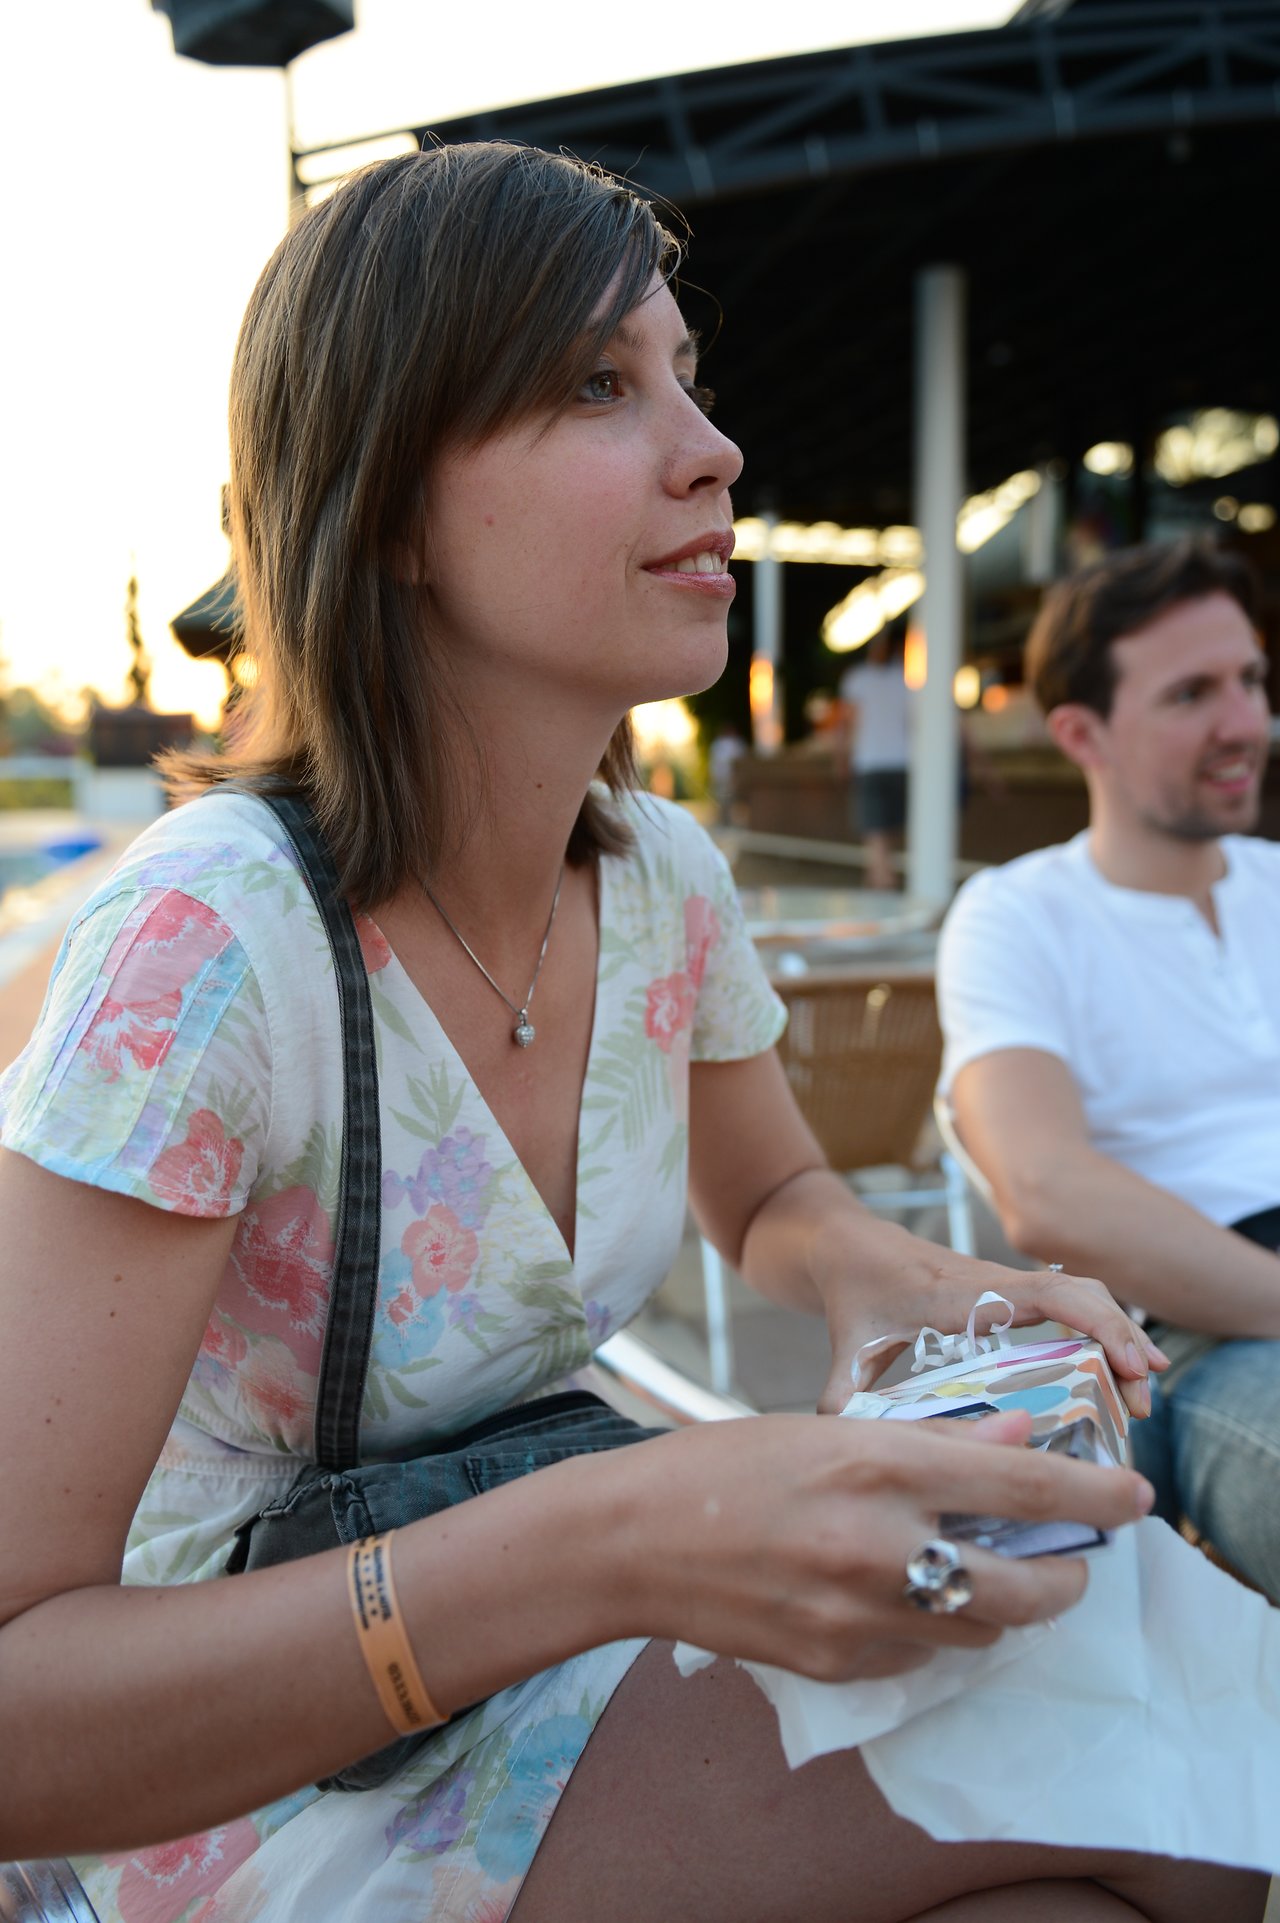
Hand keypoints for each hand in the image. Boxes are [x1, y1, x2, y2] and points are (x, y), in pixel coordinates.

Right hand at [616, 1408, 1154, 1683]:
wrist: (630, 1542)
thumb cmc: (724, 1466)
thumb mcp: (826, 1428)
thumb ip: (931, 1441)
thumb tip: (1017, 1437)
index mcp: (876, 1464)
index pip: (1019, 1481)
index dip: (1091, 1491)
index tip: (1136, 1496)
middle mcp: (878, 1545)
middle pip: (1024, 1586)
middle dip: (1066, 1577)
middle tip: (1069, 1558)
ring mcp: (856, 1615)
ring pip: (979, 1628)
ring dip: (999, 1601)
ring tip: (980, 1565)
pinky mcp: (835, 1663)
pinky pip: (919, 1655)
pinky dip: (932, 1625)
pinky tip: (904, 1592)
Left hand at [815, 1252, 1168, 1420]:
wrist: (852, 1245)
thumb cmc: (855, 1291)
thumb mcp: (849, 1346)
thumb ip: (844, 1397)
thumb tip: (842, 1445)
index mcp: (966, 1294)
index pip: (1049, 1295)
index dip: (1098, 1324)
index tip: (1130, 1366)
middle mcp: (997, 1284)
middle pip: (1082, 1294)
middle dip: (1123, 1340)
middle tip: (1144, 1401)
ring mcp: (1008, 1287)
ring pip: (1082, 1297)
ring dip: (1119, 1336)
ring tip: (1143, 1392)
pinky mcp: (1010, 1296)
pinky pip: (1070, 1304)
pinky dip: (1101, 1330)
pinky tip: (1119, 1373)